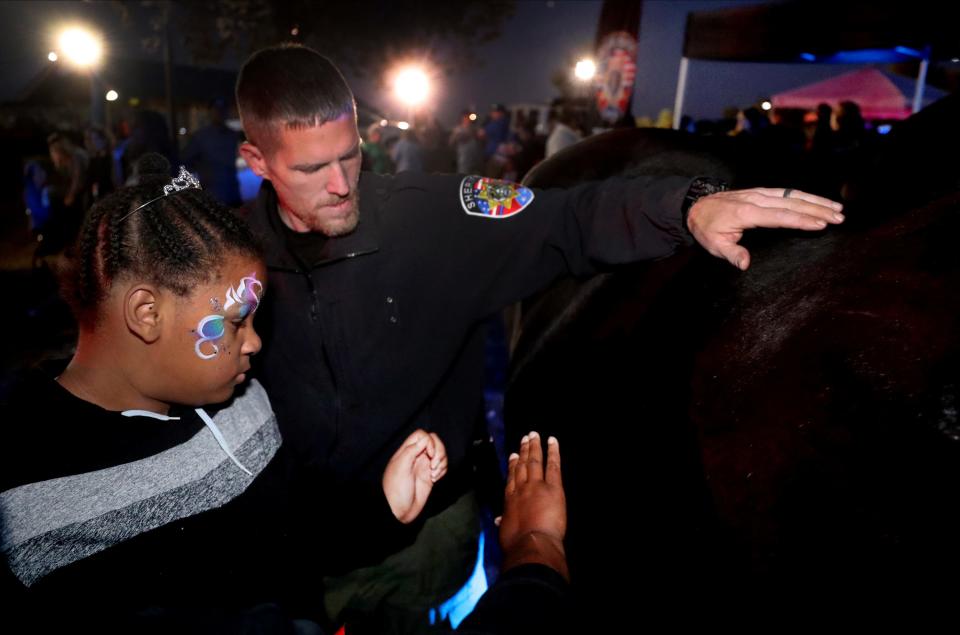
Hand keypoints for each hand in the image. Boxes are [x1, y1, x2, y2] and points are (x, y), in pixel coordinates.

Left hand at [382, 429, 447, 523]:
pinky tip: (435, 479)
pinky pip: (442, 466)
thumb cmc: (396, 489)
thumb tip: (426, 438)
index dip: (430, 441)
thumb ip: (411, 450)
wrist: (398, 510)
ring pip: (441, 454)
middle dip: (439, 451)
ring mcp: (424, 466)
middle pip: (435, 442)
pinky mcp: (430, 476)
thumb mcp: (401, 467)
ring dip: (442, 462)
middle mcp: (417, 456)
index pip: (422, 435)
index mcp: (407, 451)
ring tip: (434, 475)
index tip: (429, 454)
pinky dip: (443, 470)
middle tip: (434, 465)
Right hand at [498, 431, 568, 579]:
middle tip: (525, 438)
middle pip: (522, 466)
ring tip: (534, 435)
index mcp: (510, 499)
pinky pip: (553, 465)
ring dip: (534, 447)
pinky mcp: (553, 487)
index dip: (513, 465)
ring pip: (534, 461)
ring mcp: (536, 485)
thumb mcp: (505, 531)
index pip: (511, 478)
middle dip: (524, 451)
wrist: (531, 544)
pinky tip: (552, 441)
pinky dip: (553, 452)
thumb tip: (499, 520)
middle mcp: (521, 488)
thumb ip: (504, 522)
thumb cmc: (516, 543)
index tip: (513, 456)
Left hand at [687, 187, 843, 269]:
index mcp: (747, 213)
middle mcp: (757, 200)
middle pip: (792, 203)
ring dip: (816, 201)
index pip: (780, 216)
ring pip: (793, 195)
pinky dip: (804, 196)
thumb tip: (746, 265)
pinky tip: (818, 201)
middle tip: (839, 217)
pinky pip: (786, 192)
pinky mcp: (761, 192)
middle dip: (817, 210)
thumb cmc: (706, 228)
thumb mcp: (714, 244)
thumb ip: (732, 254)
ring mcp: (760, 193)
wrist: (695, 206)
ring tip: (837, 208)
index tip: (821, 224)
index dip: (801, 220)